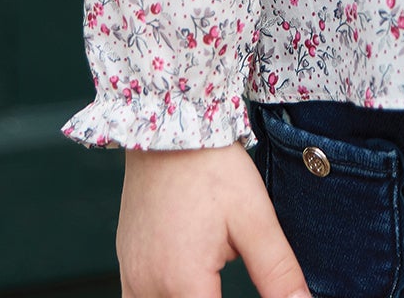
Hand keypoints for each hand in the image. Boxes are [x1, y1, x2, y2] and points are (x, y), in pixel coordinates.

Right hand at [116, 137, 310, 297]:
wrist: (171, 123)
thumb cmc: (213, 167)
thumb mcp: (255, 218)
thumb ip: (278, 272)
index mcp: (185, 282)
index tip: (257, 293)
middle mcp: (150, 286)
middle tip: (226, 280)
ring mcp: (132, 275)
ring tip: (210, 286)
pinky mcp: (126, 262)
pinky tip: (184, 287)